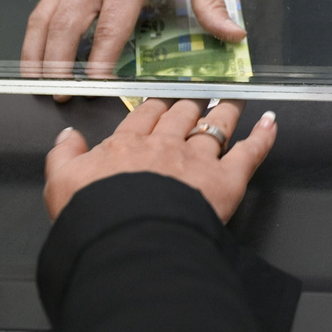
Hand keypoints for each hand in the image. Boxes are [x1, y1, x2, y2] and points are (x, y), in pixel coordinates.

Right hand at [22, 0, 245, 88]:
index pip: (111, 23)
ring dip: (38, 53)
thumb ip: (211, 1)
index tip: (100, 86)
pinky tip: (35, 59)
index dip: (101, 58)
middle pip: (68, 23)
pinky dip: (34, 36)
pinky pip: (42, 8)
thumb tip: (233, 36)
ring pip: (46, 17)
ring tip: (38, 84)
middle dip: (60, 62)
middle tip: (62, 95)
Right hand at [44, 98, 276, 222]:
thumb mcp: (61, 184)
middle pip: (182, 114)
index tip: (162, 98)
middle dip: (190, 103)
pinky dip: (263, 136)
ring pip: (215, 125)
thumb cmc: (95, 215)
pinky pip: (249, 152)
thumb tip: (67, 136)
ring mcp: (198, 159)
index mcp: (128, 144)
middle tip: (198, 95)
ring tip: (233, 98)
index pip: (145, 115)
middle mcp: (166, 144)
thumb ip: (64, 157)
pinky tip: (270, 123)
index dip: (156, 105)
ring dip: (226, 109)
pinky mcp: (226, 179)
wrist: (128, 237)